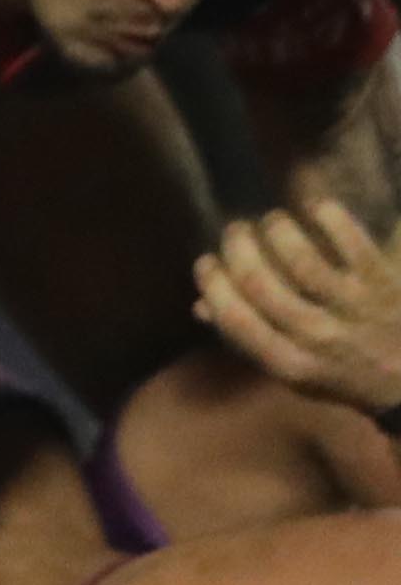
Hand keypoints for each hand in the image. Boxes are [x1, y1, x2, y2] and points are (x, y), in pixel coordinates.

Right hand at [200, 196, 400, 414]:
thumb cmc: (348, 376)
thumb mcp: (297, 372)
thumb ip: (252, 339)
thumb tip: (201, 305)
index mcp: (291, 364)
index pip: (234, 318)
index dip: (212, 283)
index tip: (207, 261)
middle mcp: (319, 338)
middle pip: (260, 283)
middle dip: (237, 248)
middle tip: (235, 230)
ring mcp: (355, 311)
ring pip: (303, 262)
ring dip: (278, 231)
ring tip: (273, 221)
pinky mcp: (385, 287)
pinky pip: (354, 245)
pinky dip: (332, 219)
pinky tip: (318, 209)